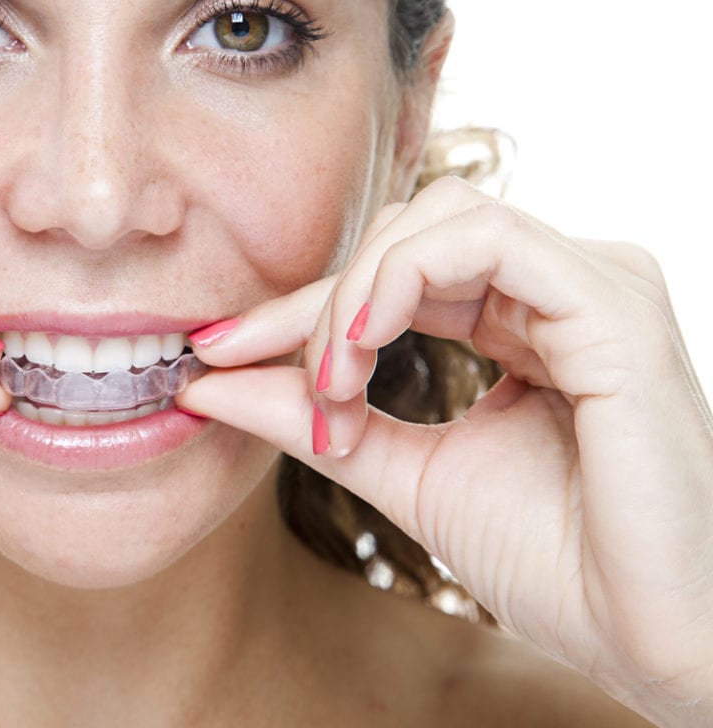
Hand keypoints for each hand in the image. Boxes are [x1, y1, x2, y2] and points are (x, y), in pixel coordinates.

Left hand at [178, 177, 712, 723]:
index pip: (392, 273)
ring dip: (355, 294)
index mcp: (521, 319)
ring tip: (331, 380)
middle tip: (267, 372)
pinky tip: (362, 346)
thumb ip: (313, 418)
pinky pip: (488, 240)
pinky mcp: (612, 304)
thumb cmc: (553, 561)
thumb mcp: (402, 472)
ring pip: (439, 220)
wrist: (647, 637)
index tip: (214, 350)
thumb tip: (209, 383)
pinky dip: (404, 277)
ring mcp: (592, 287)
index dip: (298, 306)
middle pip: (406, 236)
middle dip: (319, 299)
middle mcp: (558, 289)